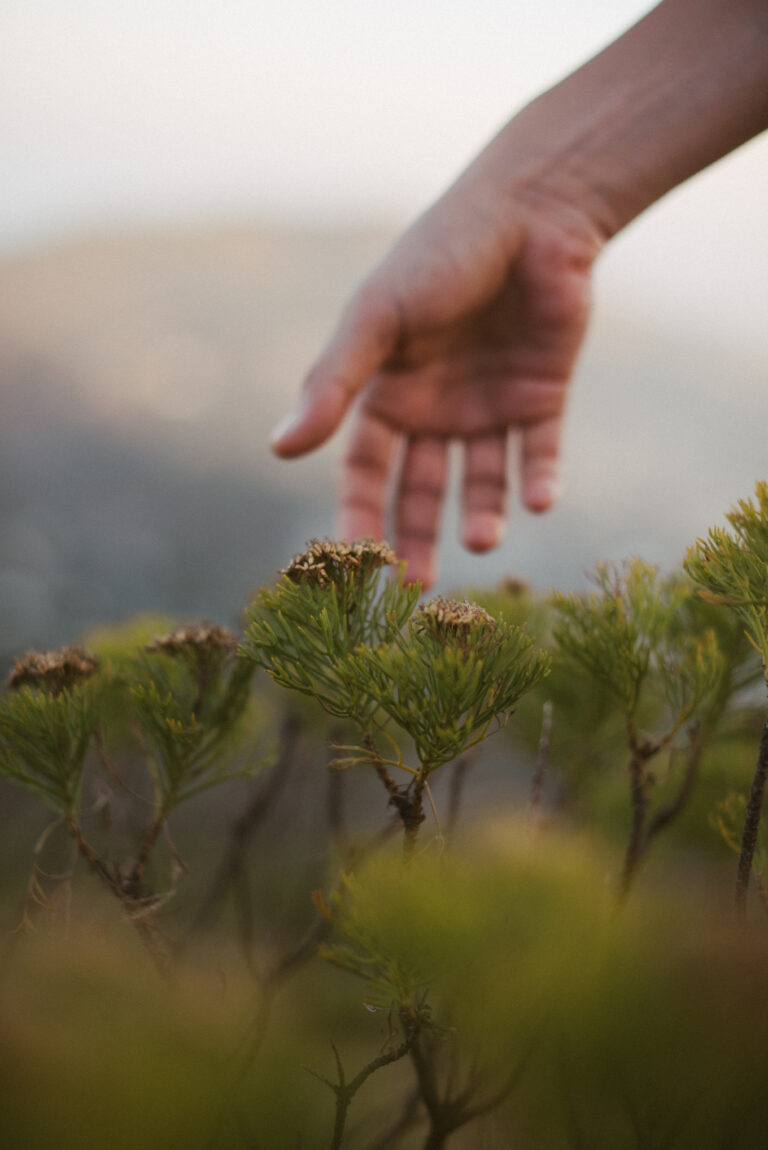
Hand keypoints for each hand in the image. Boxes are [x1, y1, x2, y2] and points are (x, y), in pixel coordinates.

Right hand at [270, 181, 601, 587]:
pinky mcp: (542, 398)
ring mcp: (490, 406)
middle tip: (419, 589)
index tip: (357, 563)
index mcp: (388, 392)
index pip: (367, 470)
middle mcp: (436, 410)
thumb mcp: (375, 321)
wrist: (528, 212)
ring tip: (483, 542)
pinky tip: (538, 503)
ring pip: (483, 482)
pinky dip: (541, 480)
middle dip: (419, 538)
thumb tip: (279, 449)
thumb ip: (331, 384)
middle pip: (422, 489)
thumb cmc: (439, 256)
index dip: (361, 515)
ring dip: (483, 515)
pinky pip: (540, 453)